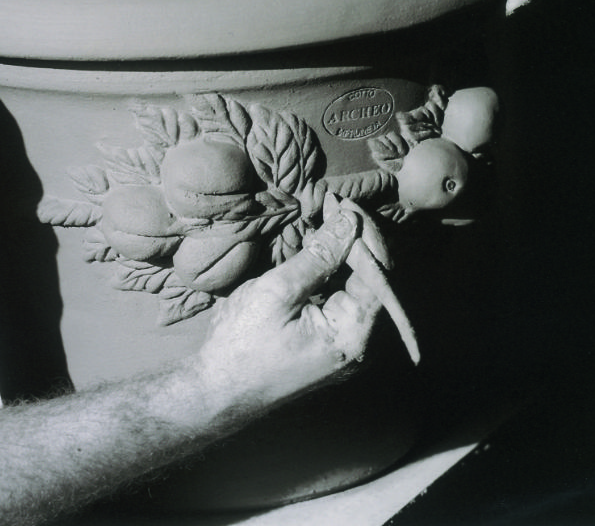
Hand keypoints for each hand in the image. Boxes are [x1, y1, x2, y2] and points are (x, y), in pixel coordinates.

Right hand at [195, 198, 383, 410]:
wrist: (215, 391)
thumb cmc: (242, 345)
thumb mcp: (279, 292)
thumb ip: (320, 255)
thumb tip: (349, 221)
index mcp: (354, 333)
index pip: (379, 271)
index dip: (363, 233)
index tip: (341, 203)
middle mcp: (359, 341)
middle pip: (372, 278)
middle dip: (354, 239)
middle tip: (330, 205)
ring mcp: (345, 343)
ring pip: (356, 285)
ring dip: (343, 251)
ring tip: (324, 219)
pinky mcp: (328, 340)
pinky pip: (341, 297)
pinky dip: (332, 270)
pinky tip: (315, 249)